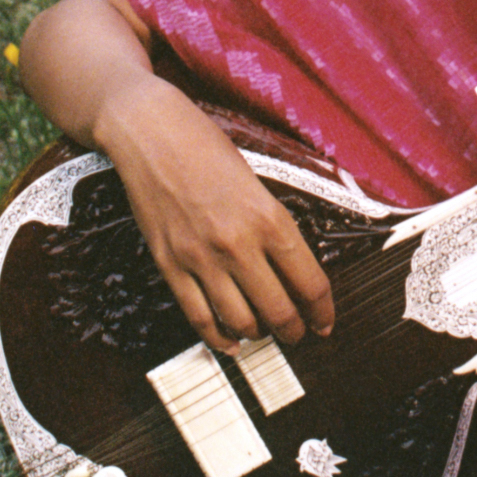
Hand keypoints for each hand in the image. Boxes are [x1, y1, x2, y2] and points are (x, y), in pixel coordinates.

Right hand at [94, 75, 335, 350]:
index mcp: (269, 218)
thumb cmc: (207, 149)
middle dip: (294, 330)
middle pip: (279, 311)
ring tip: (263, 331)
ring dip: (258, 334)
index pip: (310, 282)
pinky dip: (218, 338)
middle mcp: (238, 243)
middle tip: (297, 333)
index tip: (324, 323)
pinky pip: (199, 317)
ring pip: (241, 322)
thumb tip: (294, 271)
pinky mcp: (170, 265)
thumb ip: (274, 226)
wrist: (152, 133)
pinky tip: (229, 342)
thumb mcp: (258, 182)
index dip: (322, 312)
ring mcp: (201, 258)